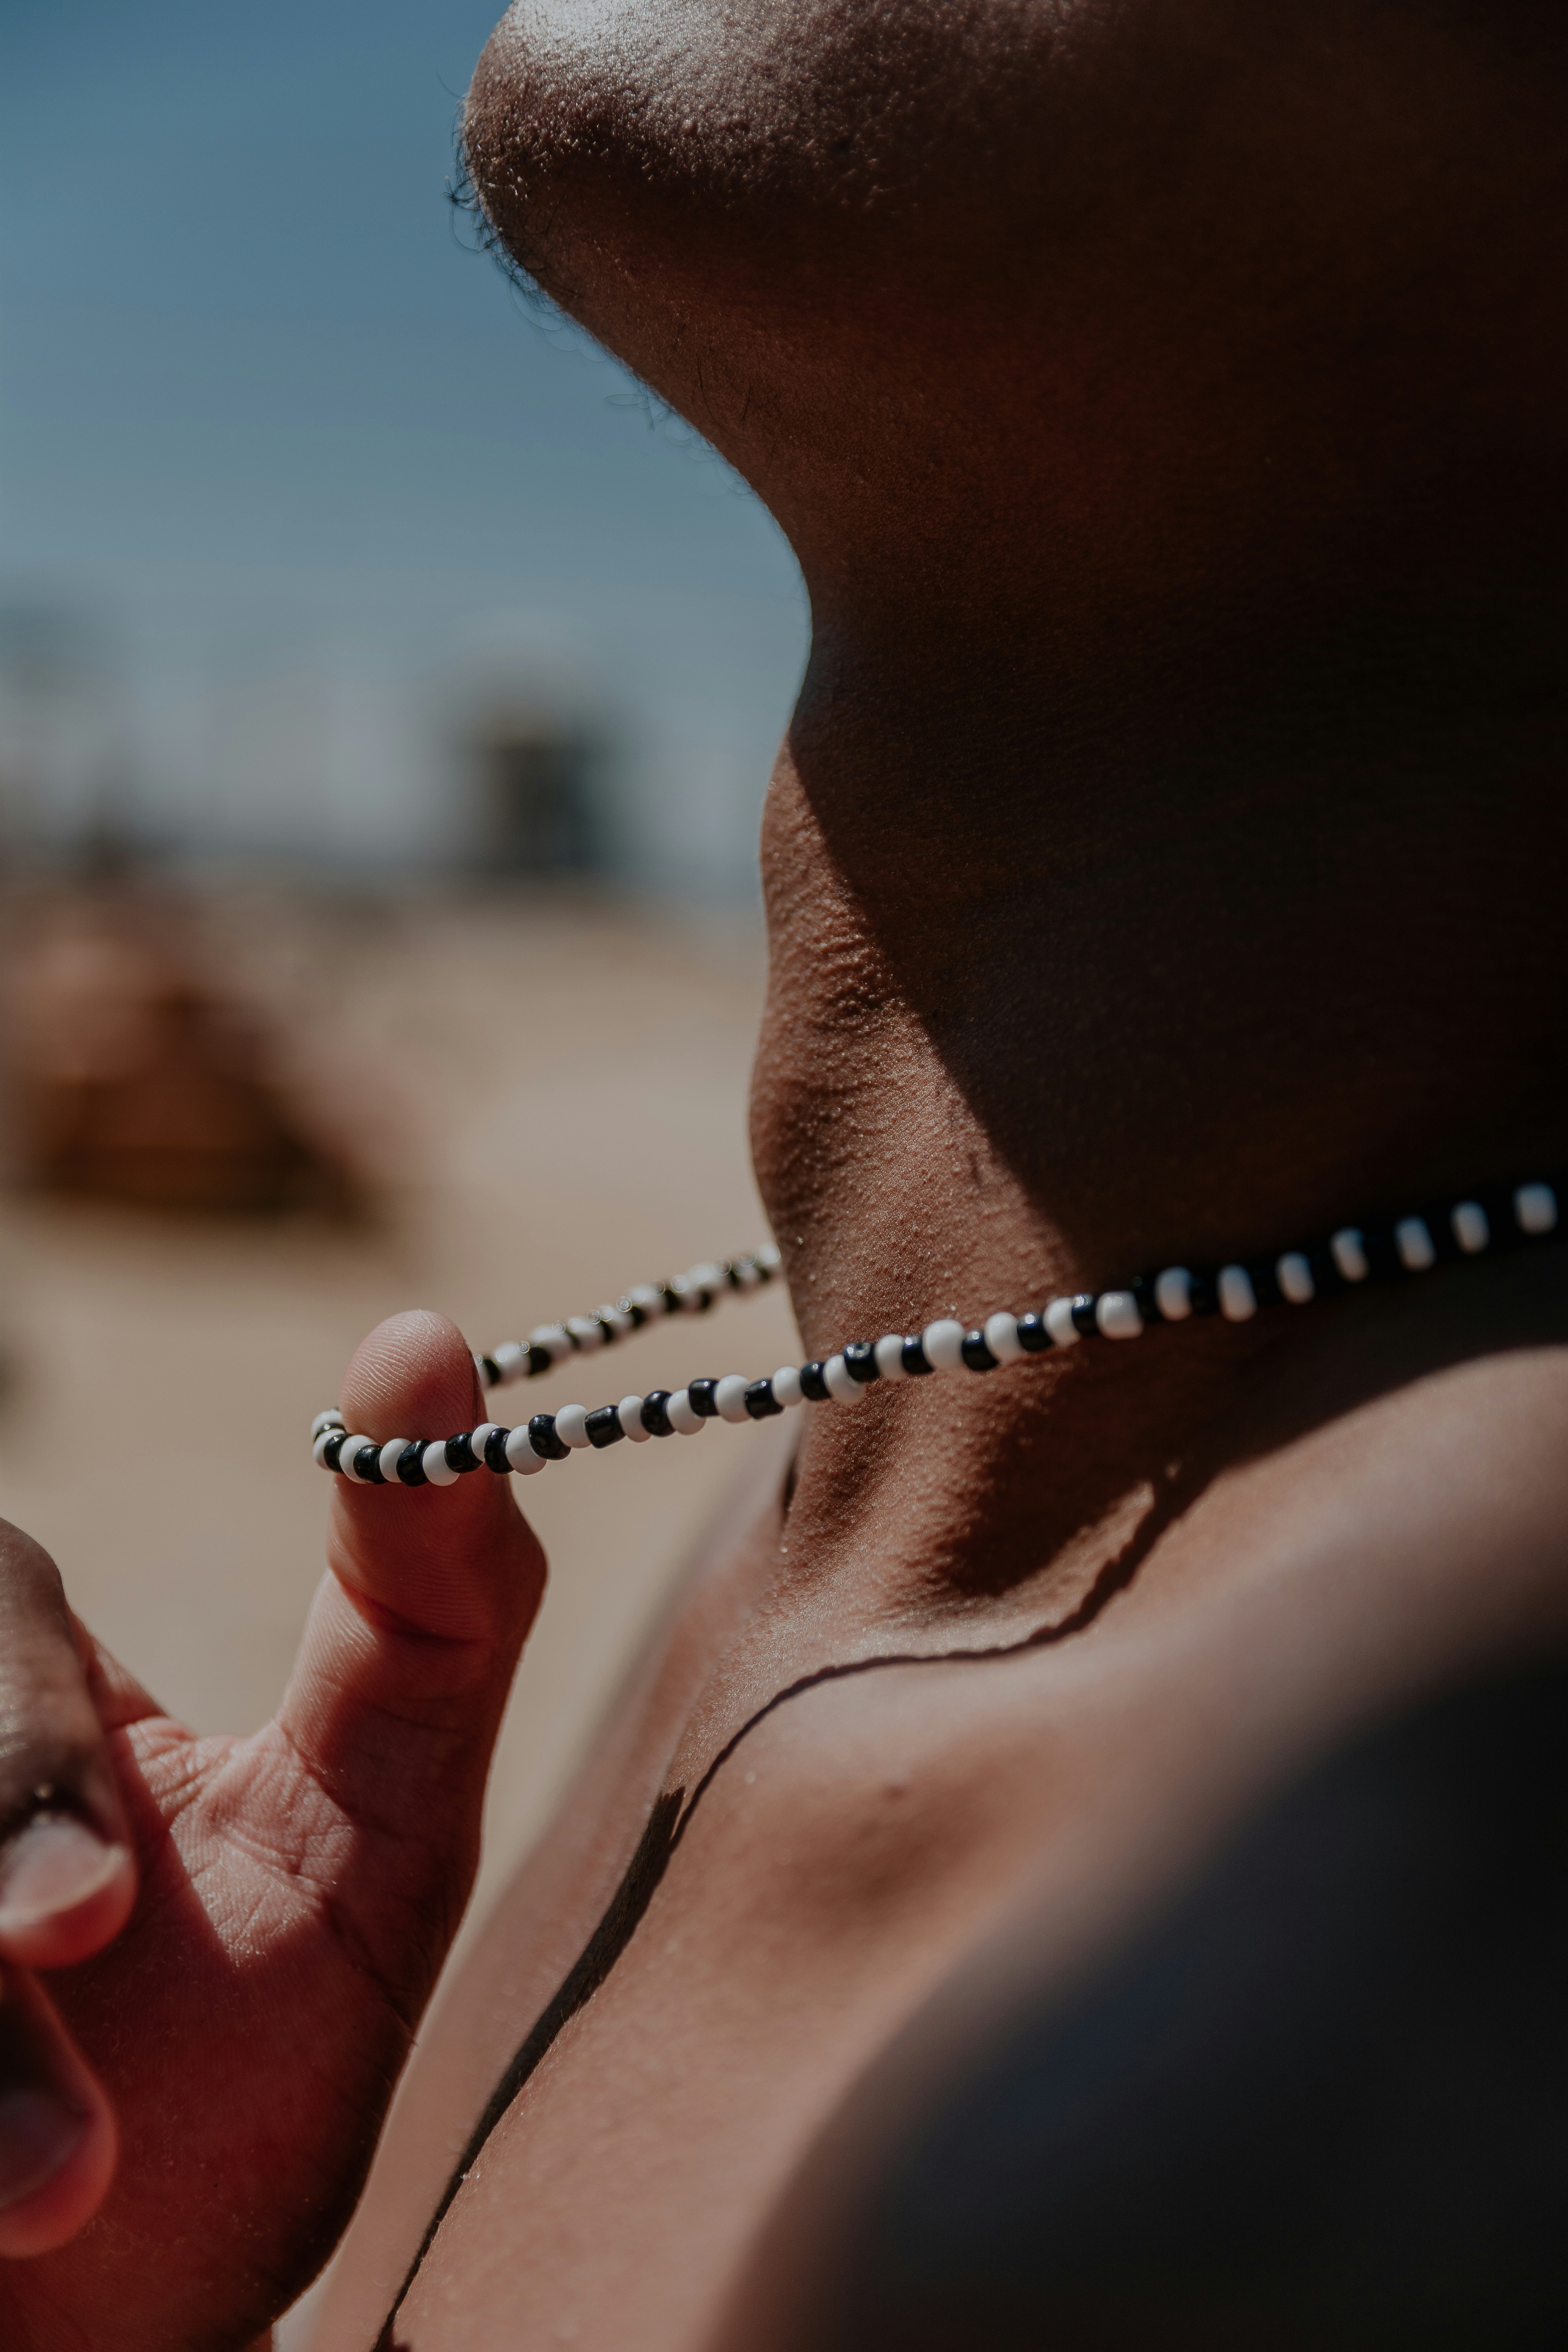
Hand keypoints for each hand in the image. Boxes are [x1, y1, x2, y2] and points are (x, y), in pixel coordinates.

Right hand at [0, 1311, 543, 2351]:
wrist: (123, 2343)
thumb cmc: (242, 2094)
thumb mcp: (377, 1841)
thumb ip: (429, 1603)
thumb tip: (425, 1334)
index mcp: (29, 1696)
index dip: (19, 1749)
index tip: (97, 1911)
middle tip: (66, 2032)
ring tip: (45, 2201)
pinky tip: (2, 2223)